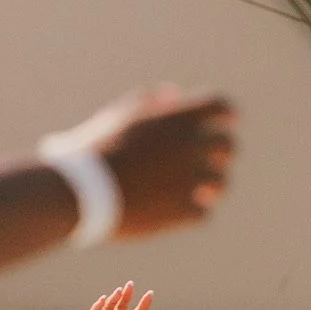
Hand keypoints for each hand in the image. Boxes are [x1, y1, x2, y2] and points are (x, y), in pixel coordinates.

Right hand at [55, 86, 235, 238]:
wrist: (81, 190)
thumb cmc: (95, 149)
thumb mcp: (120, 115)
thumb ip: (151, 101)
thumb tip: (175, 96)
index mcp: (177, 118)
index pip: (222, 108)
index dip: (224, 116)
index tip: (222, 124)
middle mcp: (190, 145)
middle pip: (229, 147)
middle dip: (219, 154)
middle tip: (207, 162)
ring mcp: (190, 179)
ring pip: (221, 183)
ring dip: (209, 186)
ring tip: (196, 191)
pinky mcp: (183, 210)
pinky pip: (204, 213)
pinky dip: (192, 213)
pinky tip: (178, 211)